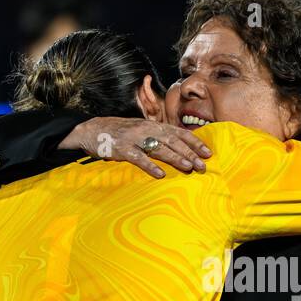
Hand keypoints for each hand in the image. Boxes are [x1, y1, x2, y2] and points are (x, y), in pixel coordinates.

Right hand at [62, 117, 210, 178]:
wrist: (92, 130)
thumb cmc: (120, 133)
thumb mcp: (141, 130)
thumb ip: (158, 137)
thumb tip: (179, 148)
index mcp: (153, 125)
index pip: (178, 132)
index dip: (194, 142)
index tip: (208, 153)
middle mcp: (146, 129)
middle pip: (173, 141)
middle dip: (190, 153)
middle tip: (203, 165)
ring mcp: (134, 138)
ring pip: (159, 148)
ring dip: (176, 158)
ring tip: (189, 168)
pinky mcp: (122, 149)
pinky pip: (139, 158)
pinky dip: (150, 166)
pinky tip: (160, 175)